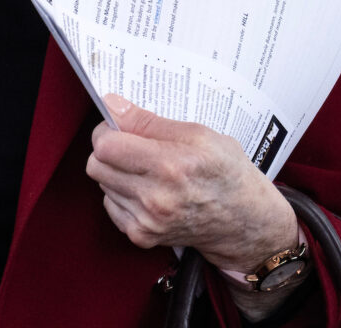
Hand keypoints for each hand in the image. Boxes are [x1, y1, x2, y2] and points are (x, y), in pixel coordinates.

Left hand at [86, 94, 298, 274]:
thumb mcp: (199, 134)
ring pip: (102, 184)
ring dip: (116, 172)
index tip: (119, 126)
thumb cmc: (226, 171)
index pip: (106, 145)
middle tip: (130, 145)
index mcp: (171, 165)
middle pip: (95, 165)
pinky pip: (110, 204)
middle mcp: (156, 198)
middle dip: (108, 149)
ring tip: (145, 169)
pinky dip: (121, 194)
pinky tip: (145, 189)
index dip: (107, 130)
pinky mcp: (142, 236)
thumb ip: (150, 121)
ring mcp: (147, 221)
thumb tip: (112, 105)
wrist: (244, 220)